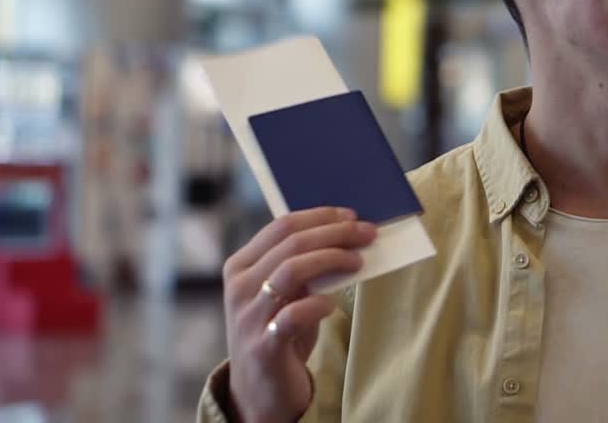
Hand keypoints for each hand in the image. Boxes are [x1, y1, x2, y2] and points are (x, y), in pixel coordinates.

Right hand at [222, 207, 376, 422]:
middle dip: (335, 233)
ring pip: (292, 269)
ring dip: (332, 259)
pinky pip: (293, 315)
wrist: (260, 392)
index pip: (282, 226)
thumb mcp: (284, 294)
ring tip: (358, 260)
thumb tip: (346, 234)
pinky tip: (331, 305)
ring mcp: (248, 316)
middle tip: (367, 233)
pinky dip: (318, 304)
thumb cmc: (279, 333)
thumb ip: (301, 265)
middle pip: (292, 242)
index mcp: (241, 265)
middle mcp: (239, 287)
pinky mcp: (263, 346)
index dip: (320, 216)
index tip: (352, 216)